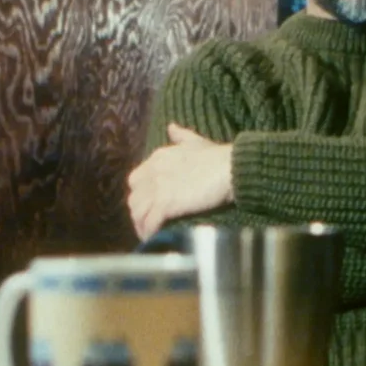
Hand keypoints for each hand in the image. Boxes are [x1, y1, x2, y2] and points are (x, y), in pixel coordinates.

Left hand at [127, 122, 233, 240]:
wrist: (231, 168)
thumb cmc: (218, 157)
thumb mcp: (196, 142)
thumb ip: (181, 136)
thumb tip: (171, 127)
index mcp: (157, 158)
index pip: (136, 181)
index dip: (142, 195)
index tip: (152, 205)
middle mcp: (152, 172)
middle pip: (134, 199)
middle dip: (140, 213)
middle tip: (151, 224)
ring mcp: (158, 188)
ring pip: (138, 212)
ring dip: (142, 225)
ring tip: (152, 235)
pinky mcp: (166, 204)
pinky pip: (149, 222)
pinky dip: (150, 232)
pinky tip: (155, 238)